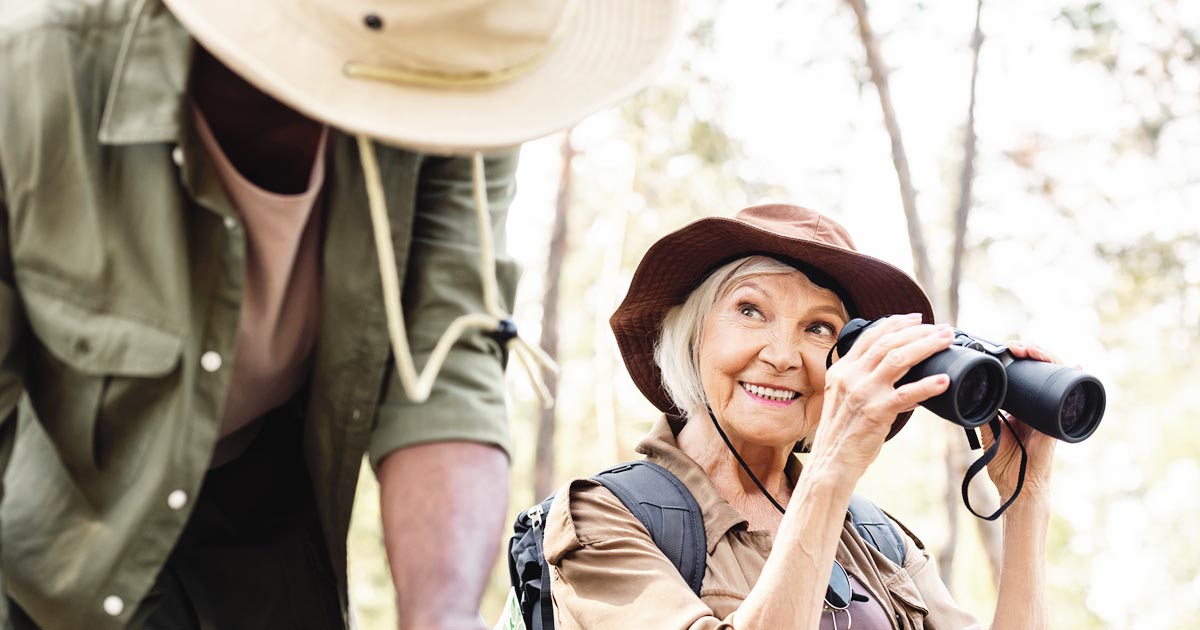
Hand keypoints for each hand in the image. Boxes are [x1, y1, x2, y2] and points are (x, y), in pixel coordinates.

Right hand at [810, 314, 953, 478]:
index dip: (895, 323)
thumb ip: (866, 382)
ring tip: (946, 341)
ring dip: (926, 346)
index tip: (916, 318)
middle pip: (888, 342)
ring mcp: (862, 393)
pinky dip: (927, 385)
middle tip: (942, 329)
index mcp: (842, 370)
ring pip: (898, 359)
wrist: (832, 461)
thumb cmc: (843, 433)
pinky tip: (943, 381)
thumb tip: (903, 374)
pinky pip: (906, 394)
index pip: (870, 336)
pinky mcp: (875, 412)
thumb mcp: (846, 398)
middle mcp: (850, 376)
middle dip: (918, 331)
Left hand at [981, 342, 1062, 499]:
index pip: (1024, 374)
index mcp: (1022, 407)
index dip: (1018, 358)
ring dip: (1046, 359)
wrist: (1017, 489)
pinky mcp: (1057, 424)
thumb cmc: (1005, 465)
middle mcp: (1039, 406)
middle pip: (1042, 370)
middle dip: (1031, 352)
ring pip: (1056, 378)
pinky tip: (1076, 368)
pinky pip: (1069, 400)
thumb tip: (969, 394)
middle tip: (1014, 346)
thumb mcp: (989, 434)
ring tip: (1030, 350)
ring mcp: (1051, 413)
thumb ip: (983, 416)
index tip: (1004, 348)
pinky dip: (1075, 381)